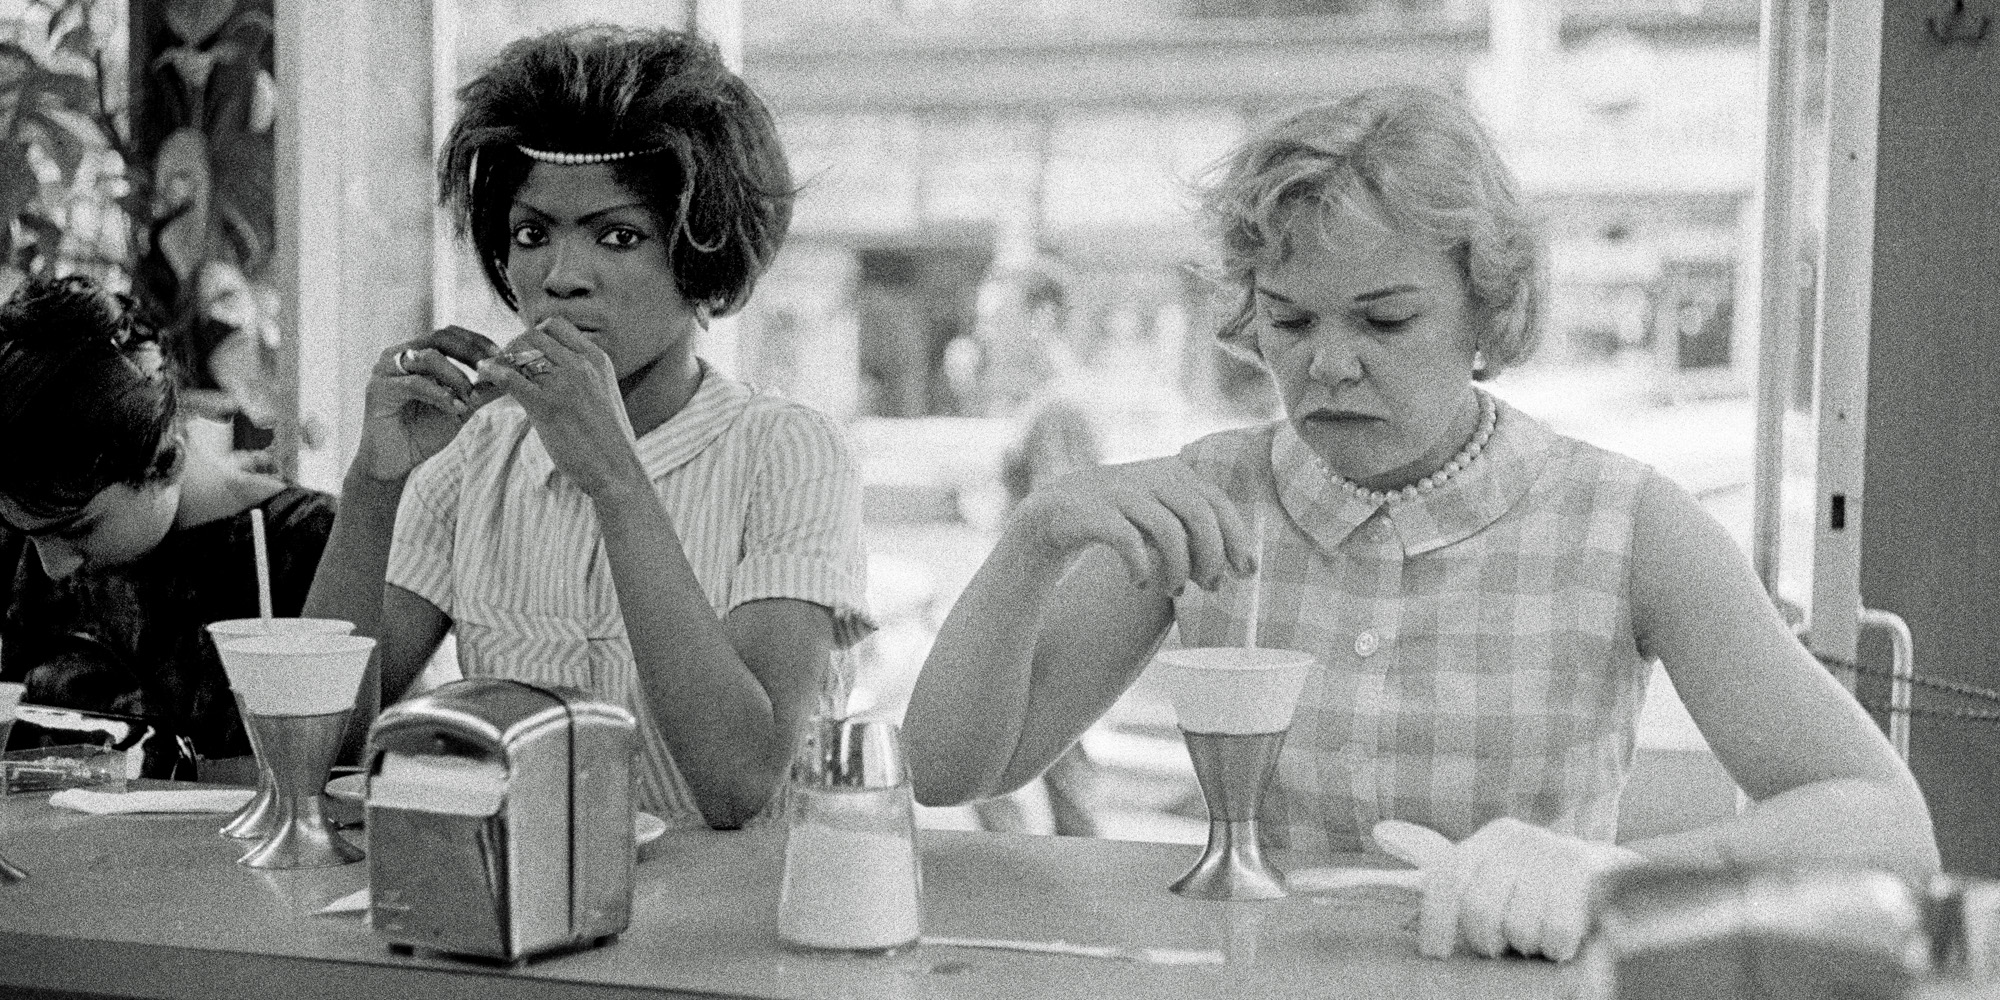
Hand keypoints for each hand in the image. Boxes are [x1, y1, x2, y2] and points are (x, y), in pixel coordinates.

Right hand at [362, 326, 501, 479]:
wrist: (395, 461)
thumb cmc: (424, 432)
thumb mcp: (460, 408)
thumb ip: (481, 391)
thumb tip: (511, 376)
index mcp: (416, 353)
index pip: (448, 334)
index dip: (476, 341)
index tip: (500, 355)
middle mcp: (398, 355)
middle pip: (438, 338)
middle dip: (470, 353)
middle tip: (491, 369)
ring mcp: (386, 369)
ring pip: (428, 357)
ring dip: (456, 376)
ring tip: (470, 398)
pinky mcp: (379, 389)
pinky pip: (415, 383)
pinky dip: (440, 394)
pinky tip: (456, 407)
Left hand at [474, 317, 643, 499]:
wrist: (618, 470)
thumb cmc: (609, 440)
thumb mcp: (603, 394)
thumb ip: (582, 375)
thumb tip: (553, 368)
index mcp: (597, 359)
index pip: (556, 325)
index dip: (534, 335)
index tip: (525, 355)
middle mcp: (582, 365)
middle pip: (532, 335)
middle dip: (513, 347)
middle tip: (504, 367)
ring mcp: (565, 383)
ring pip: (519, 352)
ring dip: (500, 361)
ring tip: (491, 376)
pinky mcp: (547, 405)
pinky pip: (509, 377)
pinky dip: (491, 373)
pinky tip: (484, 377)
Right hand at [1009, 457, 1258, 591]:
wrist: (1055, 512)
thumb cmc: (1120, 519)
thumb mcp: (1160, 512)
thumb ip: (1195, 524)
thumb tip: (1240, 563)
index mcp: (1172, 473)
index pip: (1216, 503)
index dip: (1236, 538)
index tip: (1246, 572)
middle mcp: (1150, 476)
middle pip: (1199, 514)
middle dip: (1212, 556)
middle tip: (1210, 586)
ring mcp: (1121, 491)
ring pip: (1169, 530)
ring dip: (1179, 568)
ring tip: (1174, 590)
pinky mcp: (1094, 512)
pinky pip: (1130, 542)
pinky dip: (1142, 567)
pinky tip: (1140, 582)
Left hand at [1373, 817, 1642, 961]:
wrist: (1615, 885)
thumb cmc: (1537, 887)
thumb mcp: (1490, 870)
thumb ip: (1436, 856)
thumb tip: (1381, 830)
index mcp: (1492, 838)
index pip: (1448, 878)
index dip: (1437, 921)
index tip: (1436, 953)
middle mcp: (1521, 839)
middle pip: (1480, 910)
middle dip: (1489, 940)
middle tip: (1505, 945)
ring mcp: (1555, 854)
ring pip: (1519, 928)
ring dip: (1528, 945)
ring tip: (1539, 935)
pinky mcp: (1588, 878)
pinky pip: (1556, 935)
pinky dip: (1557, 949)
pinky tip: (1564, 940)